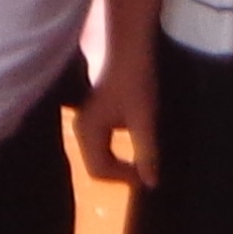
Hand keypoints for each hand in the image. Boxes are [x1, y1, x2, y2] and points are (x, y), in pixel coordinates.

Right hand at [78, 59, 158, 187]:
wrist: (130, 50)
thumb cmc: (136, 82)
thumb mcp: (144, 120)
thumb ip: (147, 153)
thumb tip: (151, 183)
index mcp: (88, 131)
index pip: (99, 170)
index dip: (123, 177)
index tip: (146, 175)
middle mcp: (80, 129)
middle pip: (96, 166)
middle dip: (120, 173)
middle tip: (145, 172)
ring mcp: (85, 122)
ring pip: (98, 157)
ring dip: (118, 164)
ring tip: (141, 163)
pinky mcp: (93, 117)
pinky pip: (101, 146)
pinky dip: (116, 152)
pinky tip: (134, 147)